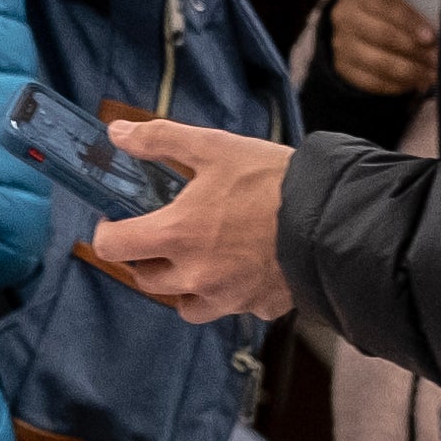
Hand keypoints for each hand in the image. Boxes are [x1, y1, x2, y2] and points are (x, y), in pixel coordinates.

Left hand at [88, 119, 299, 321]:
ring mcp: (226, 298)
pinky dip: (224, 294)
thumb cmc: (272, 180)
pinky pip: (227, 308)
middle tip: (158, 234)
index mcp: (176, 235)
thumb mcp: (214, 147)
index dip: (107, 232)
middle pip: (144, 279)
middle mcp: (194, 275)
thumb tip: (117, 132)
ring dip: (178, 285)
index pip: (112, 247)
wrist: (333, 217)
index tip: (116, 220)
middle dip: (144, 258)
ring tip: (196, 258)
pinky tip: (238, 269)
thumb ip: (160, 140)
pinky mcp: (256, 308)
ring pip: (182, 304)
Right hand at [322, 0, 436, 99]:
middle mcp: (346, 19)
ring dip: (409, 72)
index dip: (409, 21)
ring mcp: (341, 45)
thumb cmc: (385, 7)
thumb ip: (414, 11)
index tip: (430, 36)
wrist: (354, 20)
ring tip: (431, 75)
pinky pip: (371, 82)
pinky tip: (415, 84)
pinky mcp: (343, 68)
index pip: (385, 5)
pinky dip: (397, 85)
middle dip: (413, 50)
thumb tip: (436, 36)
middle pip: (381, 35)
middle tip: (436, 59)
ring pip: (377, 63)